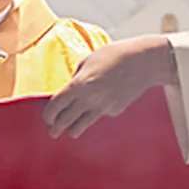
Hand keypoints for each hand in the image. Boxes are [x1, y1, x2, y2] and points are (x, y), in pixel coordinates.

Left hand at [42, 35, 176, 137]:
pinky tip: (100, 105)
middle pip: (66, 120)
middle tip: (52, 132)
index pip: (56, 105)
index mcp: (79, 85)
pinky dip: (96, 113)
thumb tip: (69, 91)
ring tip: (71, 132)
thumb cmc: (112, 56)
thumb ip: (76, 79)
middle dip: (57, 128)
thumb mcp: (87, 62)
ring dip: (74, 129)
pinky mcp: (115, 111)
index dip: (49, 114)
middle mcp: (89, 99)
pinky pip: (100, 115)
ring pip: (83, 124)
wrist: (142, 62)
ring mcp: (103, 107)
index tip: (47, 118)